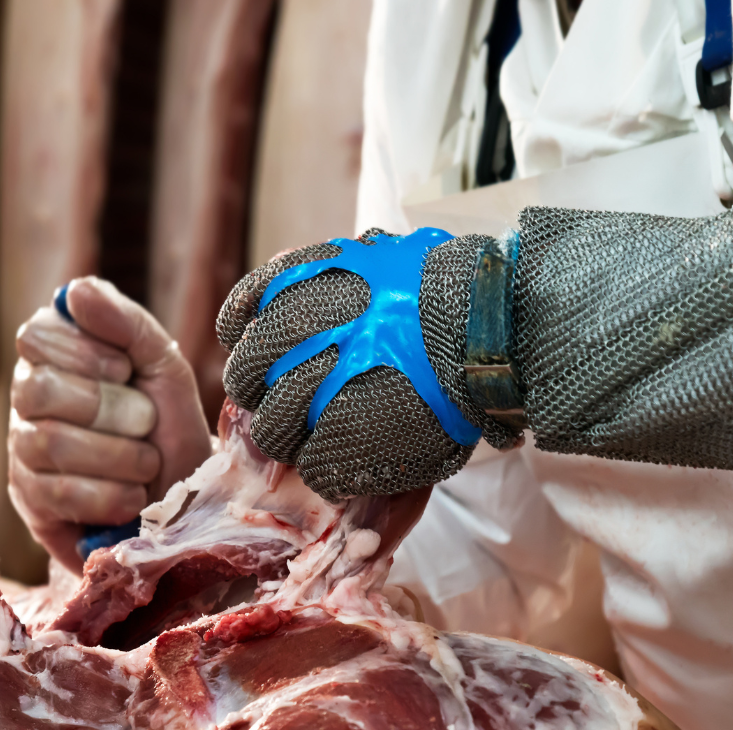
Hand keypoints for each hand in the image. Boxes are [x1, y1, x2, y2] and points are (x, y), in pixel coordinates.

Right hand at [9, 277, 212, 570]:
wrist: (184, 500)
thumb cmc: (168, 427)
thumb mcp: (164, 367)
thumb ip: (128, 324)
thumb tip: (75, 290)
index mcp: (52, 354)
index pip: (35, 337)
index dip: (85, 354)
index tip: (125, 370)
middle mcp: (26, 397)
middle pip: (39, 390)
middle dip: (110, 410)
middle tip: (144, 422)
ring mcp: (22, 450)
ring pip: (49, 443)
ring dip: (118, 457)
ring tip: (146, 463)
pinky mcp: (29, 500)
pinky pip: (57, 493)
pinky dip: (110, 496)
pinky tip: (131, 496)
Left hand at [217, 229, 514, 500]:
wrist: (489, 328)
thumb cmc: (446, 295)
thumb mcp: (378, 259)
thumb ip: (323, 272)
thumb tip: (279, 277)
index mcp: (308, 285)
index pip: (242, 316)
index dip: (247, 339)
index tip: (262, 350)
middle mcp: (303, 333)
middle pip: (246, 377)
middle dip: (260, 392)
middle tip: (288, 401)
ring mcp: (319, 390)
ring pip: (272, 430)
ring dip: (293, 436)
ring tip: (325, 435)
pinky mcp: (343, 442)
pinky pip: (313, 466)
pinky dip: (327, 468)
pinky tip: (352, 457)